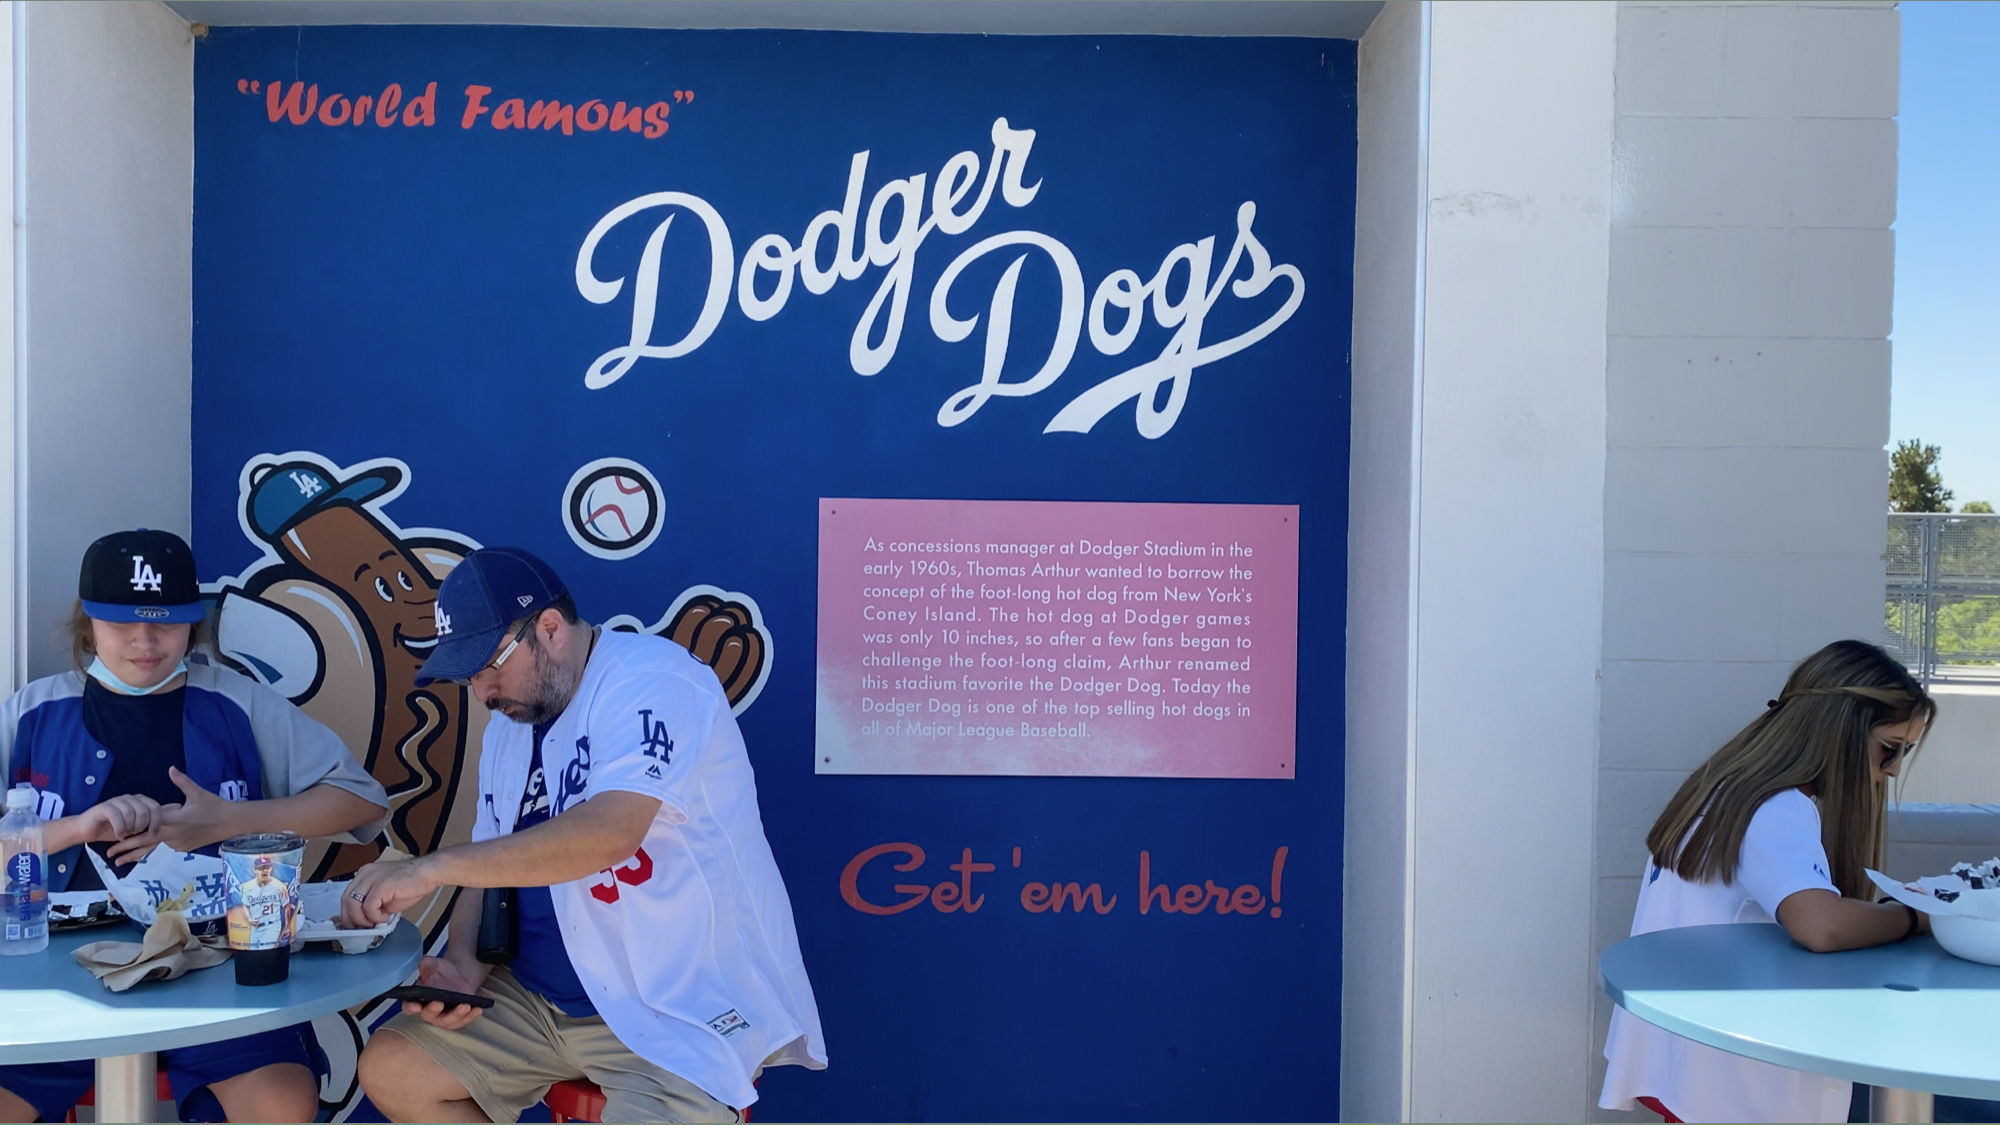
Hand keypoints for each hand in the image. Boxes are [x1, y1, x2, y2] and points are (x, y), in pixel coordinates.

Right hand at [79, 795, 162, 845]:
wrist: (87, 830)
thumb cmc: (113, 829)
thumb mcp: (135, 828)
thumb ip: (149, 824)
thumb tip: (170, 822)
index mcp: (139, 801)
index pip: (155, 807)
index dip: (156, 822)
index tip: (153, 834)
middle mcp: (129, 798)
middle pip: (144, 811)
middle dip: (141, 826)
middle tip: (134, 834)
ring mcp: (116, 801)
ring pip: (131, 813)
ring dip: (130, 828)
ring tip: (125, 835)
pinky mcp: (104, 807)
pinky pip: (117, 816)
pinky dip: (120, 829)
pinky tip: (119, 835)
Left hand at [107, 768, 233, 862]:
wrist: (231, 822)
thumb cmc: (214, 806)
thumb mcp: (198, 792)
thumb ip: (182, 781)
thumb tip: (171, 768)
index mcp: (174, 820)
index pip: (147, 826)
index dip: (130, 831)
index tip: (114, 836)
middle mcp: (173, 834)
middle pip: (144, 843)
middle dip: (125, 848)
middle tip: (109, 854)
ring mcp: (178, 844)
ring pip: (152, 852)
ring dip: (135, 857)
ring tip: (119, 862)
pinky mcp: (184, 849)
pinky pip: (163, 852)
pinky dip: (150, 856)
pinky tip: (140, 860)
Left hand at [341, 856, 440, 927]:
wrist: (428, 873)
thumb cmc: (412, 882)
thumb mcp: (386, 894)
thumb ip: (373, 904)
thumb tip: (368, 920)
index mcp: (365, 874)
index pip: (346, 897)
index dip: (349, 914)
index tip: (355, 925)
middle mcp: (365, 874)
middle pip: (346, 901)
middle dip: (352, 920)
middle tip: (363, 929)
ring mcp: (372, 878)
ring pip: (353, 905)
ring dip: (363, 920)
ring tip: (377, 922)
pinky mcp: (381, 885)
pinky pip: (369, 907)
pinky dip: (376, 917)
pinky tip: (387, 917)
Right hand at [403, 956, 488, 1029]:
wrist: (458, 976)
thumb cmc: (441, 973)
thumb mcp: (432, 964)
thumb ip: (425, 963)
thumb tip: (424, 962)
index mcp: (417, 999)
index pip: (409, 1006)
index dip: (411, 1007)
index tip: (415, 1005)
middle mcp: (428, 1012)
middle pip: (429, 1015)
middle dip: (433, 1010)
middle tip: (439, 1003)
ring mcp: (443, 1018)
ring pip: (448, 1021)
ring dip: (456, 1015)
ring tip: (465, 1006)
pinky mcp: (457, 1020)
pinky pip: (463, 1021)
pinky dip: (471, 1016)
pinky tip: (477, 1008)